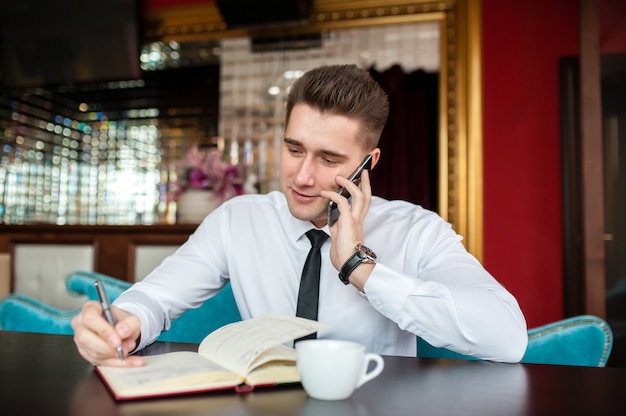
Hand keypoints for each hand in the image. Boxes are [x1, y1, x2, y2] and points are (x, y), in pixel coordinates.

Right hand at [71, 300, 143, 366]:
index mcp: (90, 309)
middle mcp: (81, 324)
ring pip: (92, 352)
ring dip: (113, 356)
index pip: (90, 318)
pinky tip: (129, 361)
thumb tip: (122, 331)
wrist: (123, 330)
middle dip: (107, 348)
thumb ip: (129, 323)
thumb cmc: (122, 321)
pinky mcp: (86, 353)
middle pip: (85, 338)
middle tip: (124, 349)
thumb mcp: (131, 318)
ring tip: (129, 351)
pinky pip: (99, 362)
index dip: (103, 330)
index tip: (116, 340)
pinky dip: (116, 363)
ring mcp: (81, 340)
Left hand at [321, 169, 373, 290]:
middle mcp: (359, 219)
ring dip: (349, 184)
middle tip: (363, 171)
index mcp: (357, 223)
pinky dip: (333, 195)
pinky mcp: (348, 220)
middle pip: (366, 196)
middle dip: (365, 183)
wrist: (350, 264)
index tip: (358, 184)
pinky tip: (325, 193)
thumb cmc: (344, 256)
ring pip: (358, 195)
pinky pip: (341, 202)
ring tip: (340, 177)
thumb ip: (337, 228)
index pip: (362, 204)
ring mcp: (355, 219)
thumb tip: (332, 222)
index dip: (361, 193)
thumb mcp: (338, 238)